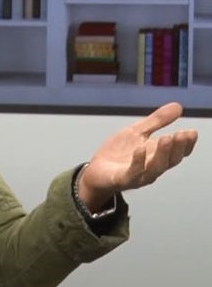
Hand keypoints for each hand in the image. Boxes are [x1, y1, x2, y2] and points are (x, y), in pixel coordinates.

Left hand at [77, 102, 197, 211]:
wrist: (95, 171)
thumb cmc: (118, 153)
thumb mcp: (137, 132)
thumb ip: (156, 121)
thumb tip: (178, 106)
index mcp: (157, 156)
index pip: (177, 153)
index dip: (186, 144)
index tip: (192, 132)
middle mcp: (152, 168)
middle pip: (170, 160)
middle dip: (178, 147)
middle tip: (183, 134)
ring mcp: (138, 175)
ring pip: (156, 168)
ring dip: (162, 153)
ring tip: (166, 138)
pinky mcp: (122, 179)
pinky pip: (133, 173)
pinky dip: (138, 161)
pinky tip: (140, 149)